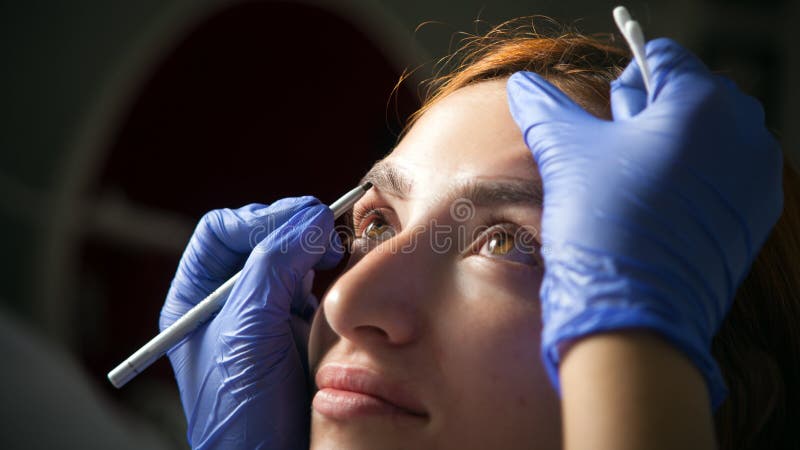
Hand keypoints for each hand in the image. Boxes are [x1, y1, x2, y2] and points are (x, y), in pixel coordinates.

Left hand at [159, 197, 342, 448]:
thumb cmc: (243, 409)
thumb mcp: (249, 330)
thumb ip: (275, 265)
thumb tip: (312, 217)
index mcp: (196, 297)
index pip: (222, 231)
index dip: (260, 220)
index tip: (298, 225)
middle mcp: (229, 300)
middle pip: (260, 238)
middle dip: (293, 230)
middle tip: (326, 234)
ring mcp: (265, 313)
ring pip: (291, 257)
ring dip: (315, 248)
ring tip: (337, 252)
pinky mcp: (297, 327)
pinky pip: (314, 283)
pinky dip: (331, 273)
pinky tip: (342, 276)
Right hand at [507, 38, 782, 408]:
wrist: (634, 314)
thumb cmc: (604, 224)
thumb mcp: (566, 151)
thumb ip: (545, 108)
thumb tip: (522, 86)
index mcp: (704, 102)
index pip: (664, 59)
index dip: (624, 81)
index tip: (604, 115)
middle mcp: (744, 133)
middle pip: (690, 96)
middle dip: (647, 117)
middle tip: (611, 155)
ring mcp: (756, 179)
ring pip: (706, 139)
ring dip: (666, 150)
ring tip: (628, 189)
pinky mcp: (754, 218)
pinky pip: (719, 178)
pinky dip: (687, 183)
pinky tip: (652, 212)